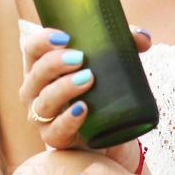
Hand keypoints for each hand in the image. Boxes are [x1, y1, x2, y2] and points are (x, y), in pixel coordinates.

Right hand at [20, 25, 153, 150]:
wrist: (105, 132)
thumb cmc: (98, 90)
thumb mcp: (109, 64)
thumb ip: (125, 45)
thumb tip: (142, 37)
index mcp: (41, 66)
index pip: (32, 48)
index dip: (43, 40)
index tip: (65, 37)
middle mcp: (35, 90)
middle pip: (37, 73)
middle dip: (55, 63)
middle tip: (80, 58)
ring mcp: (41, 116)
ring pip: (44, 101)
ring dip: (64, 88)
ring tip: (88, 79)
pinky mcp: (54, 137)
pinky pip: (57, 130)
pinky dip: (69, 119)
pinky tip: (83, 109)